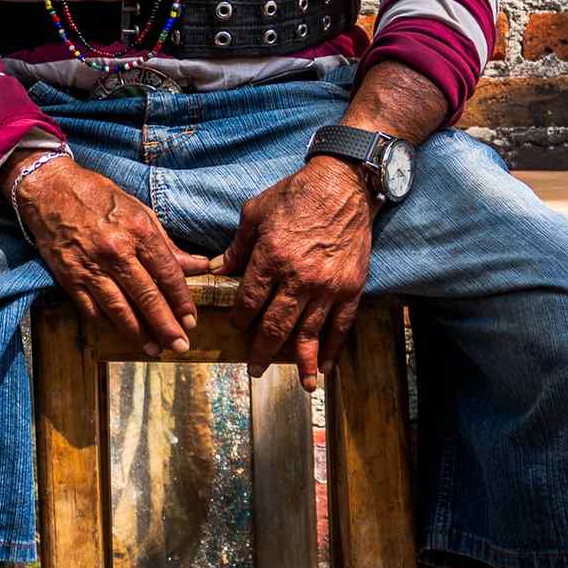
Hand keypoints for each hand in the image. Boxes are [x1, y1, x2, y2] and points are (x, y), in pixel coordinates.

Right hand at [13, 154, 202, 354]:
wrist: (48, 190)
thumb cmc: (98, 196)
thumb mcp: (139, 210)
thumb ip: (167, 243)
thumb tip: (198, 266)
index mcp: (137, 230)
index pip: (167, 273)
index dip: (182, 300)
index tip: (191, 320)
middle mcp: (115, 251)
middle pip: (147, 297)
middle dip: (166, 325)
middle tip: (180, 346)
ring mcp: (90, 266)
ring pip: (119, 309)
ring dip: (139, 333)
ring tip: (154, 349)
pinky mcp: (69, 277)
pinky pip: (91, 308)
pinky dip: (108, 323)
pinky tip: (121, 333)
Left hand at [214, 157, 373, 385]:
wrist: (343, 183)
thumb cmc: (296, 193)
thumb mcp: (255, 212)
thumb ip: (237, 246)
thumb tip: (216, 269)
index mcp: (270, 258)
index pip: (250, 301)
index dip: (240, 319)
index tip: (236, 328)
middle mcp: (298, 277)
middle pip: (276, 325)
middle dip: (263, 350)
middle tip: (254, 368)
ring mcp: (327, 285)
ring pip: (310, 332)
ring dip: (302, 361)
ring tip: (301, 384)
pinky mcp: (351, 286)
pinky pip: (341, 325)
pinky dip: (334, 347)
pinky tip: (328, 365)